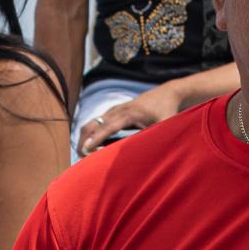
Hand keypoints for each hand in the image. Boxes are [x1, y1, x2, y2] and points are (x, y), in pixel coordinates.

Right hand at [76, 79, 190, 155]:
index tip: (86, 149)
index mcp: (130, 113)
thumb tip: (150, 152)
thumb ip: (157, 136)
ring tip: (82, 153)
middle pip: (95, 123)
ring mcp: (115, 109)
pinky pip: (98, 122)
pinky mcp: (115, 111)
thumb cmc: (168, 110)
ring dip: (86, 137)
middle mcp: (119, 109)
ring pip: (93, 122)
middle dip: (85, 139)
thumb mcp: (166, 124)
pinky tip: (89, 144)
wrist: (168, 93)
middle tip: (80, 156)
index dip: (97, 138)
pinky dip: (91, 133)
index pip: (108, 126)